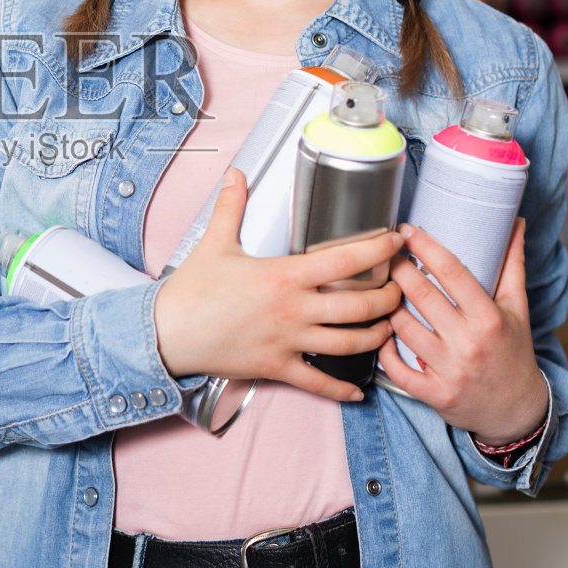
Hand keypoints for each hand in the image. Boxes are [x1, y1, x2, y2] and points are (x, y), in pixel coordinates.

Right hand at [154, 167, 403, 402]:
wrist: (167, 333)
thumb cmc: (191, 291)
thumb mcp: (215, 243)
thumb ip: (232, 206)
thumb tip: (235, 175)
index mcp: (284, 275)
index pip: (344, 260)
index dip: (378, 250)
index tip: (397, 242)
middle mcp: (293, 310)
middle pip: (360, 307)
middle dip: (390, 298)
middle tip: (401, 289)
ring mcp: (288, 342)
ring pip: (349, 345)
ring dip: (377, 337)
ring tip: (389, 328)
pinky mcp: (278, 368)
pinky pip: (318, 384)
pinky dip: (342, 391)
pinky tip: (358, 392)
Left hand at [376, 219, 549, 445]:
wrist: (517, 411)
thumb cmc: (513, 353)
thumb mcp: (518, 309)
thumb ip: (512, 265)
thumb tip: (515, 224)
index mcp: (489, 318)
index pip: (452, 273)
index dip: (426, 247)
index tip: (406, 230)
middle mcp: (468, 343)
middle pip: (421, 295)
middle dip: (397, 269)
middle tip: (383, 253)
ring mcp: (449, 370)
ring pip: (403, 327)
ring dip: (386, 306)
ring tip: (380, 290)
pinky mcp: (435, 394)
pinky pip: (397, 369)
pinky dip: (383, 350)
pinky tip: (381, 333)